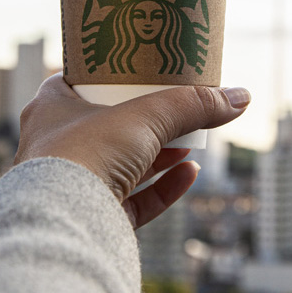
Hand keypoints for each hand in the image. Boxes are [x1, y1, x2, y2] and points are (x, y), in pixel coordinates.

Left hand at [13, 74, 250, 228]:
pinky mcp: (92, 217)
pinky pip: (131, 200)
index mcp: (51, 107)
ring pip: (121, 163)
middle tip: (176, 104)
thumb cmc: (86, 154)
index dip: (110, 74)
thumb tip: (240, 97)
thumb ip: (191, 105)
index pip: (78, 80)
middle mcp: (56, 145)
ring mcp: (73, 184)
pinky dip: (162, 187)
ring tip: (191, 139)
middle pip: (107, 123)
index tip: (142, 67)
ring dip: (160, 152)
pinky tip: (190, 173)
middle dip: (146, 117)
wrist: (64, 225)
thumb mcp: (144, 116)